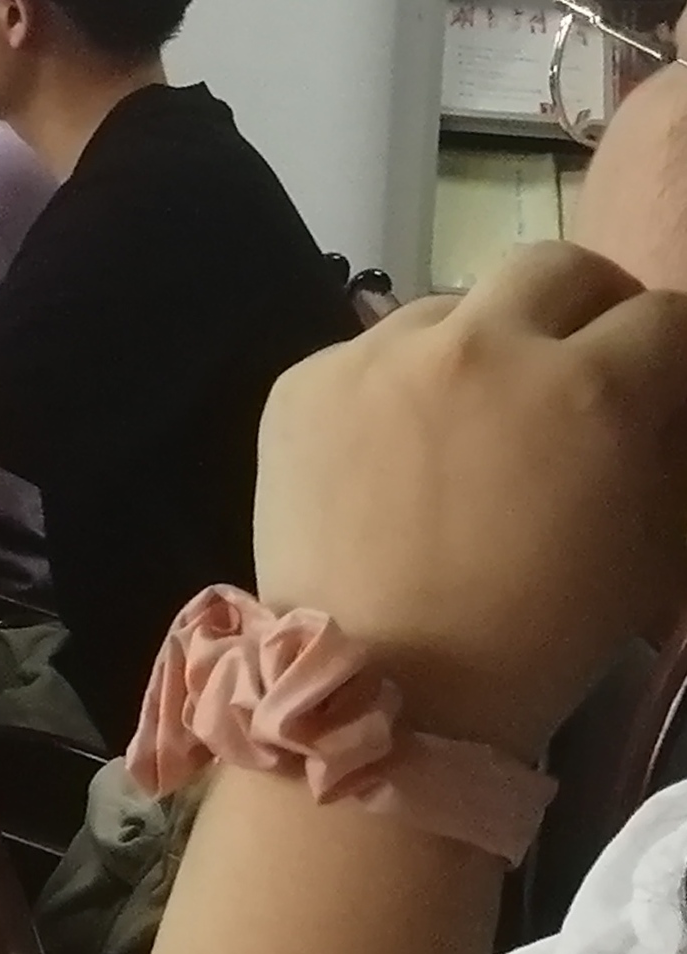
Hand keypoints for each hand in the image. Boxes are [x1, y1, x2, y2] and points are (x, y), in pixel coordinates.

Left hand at [254, 243, 686, 759]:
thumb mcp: (648, 540)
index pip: (665, 315)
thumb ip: (659, 444)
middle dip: (585, 305)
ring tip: (476, 419)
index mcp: (588, 388)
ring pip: (452, 306)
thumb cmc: (539, 634)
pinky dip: (397, 386)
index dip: (671, 348)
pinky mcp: (303, 381)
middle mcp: (482, 347)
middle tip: (581, 356)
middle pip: (554, 268)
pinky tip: (396, 454)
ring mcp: (379, 356)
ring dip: (481, 344)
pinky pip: (370, 355)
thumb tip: (653, 396)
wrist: (384, 686)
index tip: (660, 376)